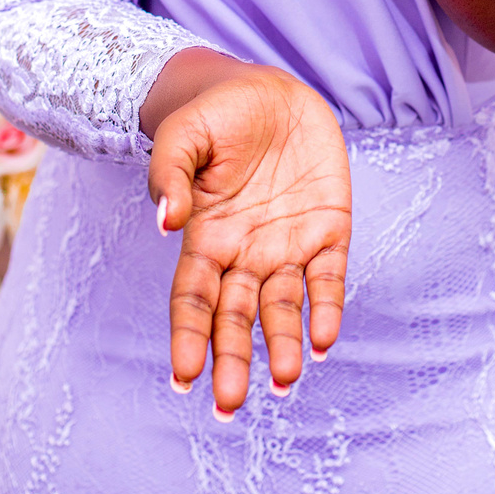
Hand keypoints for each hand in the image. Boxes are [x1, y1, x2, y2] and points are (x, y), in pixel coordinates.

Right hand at [149, 65, 350, 416]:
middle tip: (229, 404)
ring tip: (286, 379)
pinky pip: (329, 277)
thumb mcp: (184, 135)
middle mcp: (245, 253)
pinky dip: (327, 309)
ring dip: (284, 343)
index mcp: (206, 237)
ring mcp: (288, 245)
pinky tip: (324, 339)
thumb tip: (165, 221)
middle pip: (235, 316)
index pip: (193, 298)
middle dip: (232, 359)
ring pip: (283, 306)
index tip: (185, 375)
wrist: (271, 89)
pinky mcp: (329, 229)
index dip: (188, 336)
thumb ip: (170, 176)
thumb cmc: (217, 114)